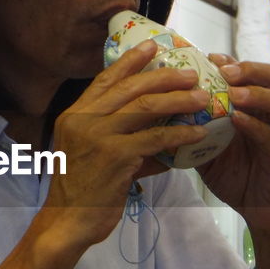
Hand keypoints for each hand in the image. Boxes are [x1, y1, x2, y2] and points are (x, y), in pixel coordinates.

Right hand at [40, 40, 213, 249]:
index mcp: (74, 114)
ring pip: (145, 107)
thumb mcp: (90, 153)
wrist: (67, 222)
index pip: (106, 79)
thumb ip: (117, 135)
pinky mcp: (115, 157)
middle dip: (164, 76)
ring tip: (202, 97)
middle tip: (190, 72)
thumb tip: (157, 126)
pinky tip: (198, 133)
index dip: (131, 61)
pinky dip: (180, 134)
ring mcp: (98, 136)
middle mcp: (83, 119)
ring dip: (178, 99)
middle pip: (130, 87)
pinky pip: (156, 138)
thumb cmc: (81, 191)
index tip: (154, 46)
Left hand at [196, 54, 269, 231]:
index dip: (230, 61)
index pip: (248, 74)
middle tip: (223, 68)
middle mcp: (269, 116)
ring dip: (255, 93)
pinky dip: (254, 125)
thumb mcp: (208, 148)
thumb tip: (160, 112)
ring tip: (233, 91)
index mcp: (253, 108)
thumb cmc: (235, 176)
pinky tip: (237, 119)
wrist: (260, 211)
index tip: (207, 57)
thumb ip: (193, 128)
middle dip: (247, 68)